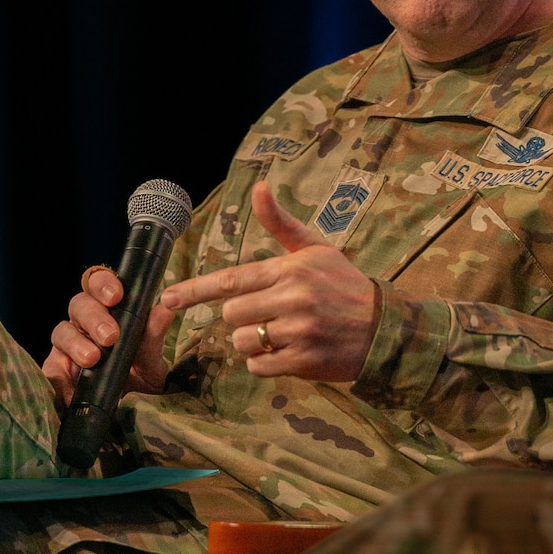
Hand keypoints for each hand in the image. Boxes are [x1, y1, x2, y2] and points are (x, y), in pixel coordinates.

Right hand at [43, 263, 177, 407]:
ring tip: (93, 359)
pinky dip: (60, 377)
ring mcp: (66, 345)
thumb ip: (153, 336)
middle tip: (110, 336)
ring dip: (77, 343)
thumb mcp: (151, 358)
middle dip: (94, 318)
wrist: (131, 408)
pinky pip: (50, 369)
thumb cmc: (140, 373)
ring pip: (62, 332)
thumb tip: (164, 311)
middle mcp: (83, 322)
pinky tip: (73, 387)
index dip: (103, 284)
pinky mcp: (56, 370)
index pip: (99, 283)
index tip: (116, 296)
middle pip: (79, 305)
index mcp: (107, 309)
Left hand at [158, 182, 377, 382]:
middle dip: (243, 316)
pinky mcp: (304, 361)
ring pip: (243, 341)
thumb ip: (280, 223)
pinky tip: (288, 352)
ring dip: (253, 342)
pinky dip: (266, 363)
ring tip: (281, 334)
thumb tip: (258, 187)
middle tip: (270, 313)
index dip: (195, 291)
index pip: (231, 280)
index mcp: (290, 269)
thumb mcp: (315, 248)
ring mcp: (298, 331)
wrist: (385, 328)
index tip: (167, 298)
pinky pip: (259, 366)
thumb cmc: (344, 284)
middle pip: (232, 314)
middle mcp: (293, 298)